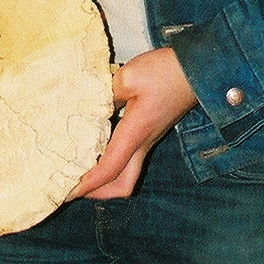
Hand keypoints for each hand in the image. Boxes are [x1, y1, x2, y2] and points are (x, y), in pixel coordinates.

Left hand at [70, 47, 197, 200]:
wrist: (198, 70)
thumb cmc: (166, 72)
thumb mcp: (129, 76)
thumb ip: (104, 93)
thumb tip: (87, 106)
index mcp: (136, 133)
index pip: (108, 169)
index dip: (86, 185)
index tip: (65, 192)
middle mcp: (143, 143)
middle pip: (122, 185)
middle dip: (98, 193)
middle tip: (73, 187)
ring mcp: (149, 139)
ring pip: (127, 174)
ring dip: (105, 180)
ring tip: (81, 172)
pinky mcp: (150, 131)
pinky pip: (130, 158)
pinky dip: (111, 162)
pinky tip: (96, 149)